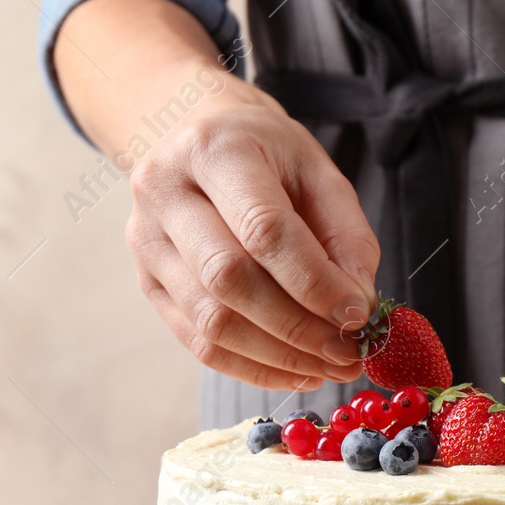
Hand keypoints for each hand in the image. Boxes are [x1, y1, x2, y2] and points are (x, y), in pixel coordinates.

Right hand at [126, 90, 378, 388]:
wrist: (194, 133)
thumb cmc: (265, 153)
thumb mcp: (317, 171)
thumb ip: (346, 236)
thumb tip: (358, 308)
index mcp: (214, 150)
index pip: (263, 229)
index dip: (314, 281)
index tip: (358, 315)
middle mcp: (165, 192)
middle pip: (228, 280)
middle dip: (296, 328)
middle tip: (347, 354)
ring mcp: (146, 241)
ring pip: (209, 322)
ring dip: (276, 357)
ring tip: (327, 367)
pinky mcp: (147, 282)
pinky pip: (197, 342)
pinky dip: (250, 367)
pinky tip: (294, 371)